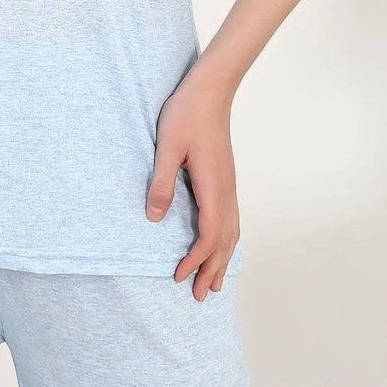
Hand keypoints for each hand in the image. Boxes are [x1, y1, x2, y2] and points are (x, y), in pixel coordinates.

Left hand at [146, 59, 240, 300]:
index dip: (194, 260)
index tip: (178, 276)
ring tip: (214, 282)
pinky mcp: (226, 178)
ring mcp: (229, 185)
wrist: (211, 89)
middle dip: (212, 270)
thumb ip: (160, 183)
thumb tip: (154, 219)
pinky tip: (221, 245)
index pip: (208, 236)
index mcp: (213, 187)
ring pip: (232, 232)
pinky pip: (231, 219)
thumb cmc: (187, 114)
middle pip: (224, 241)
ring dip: (223, 259)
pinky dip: (227, 240)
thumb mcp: (167, 147)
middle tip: (199, 296)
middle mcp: (227, 191)